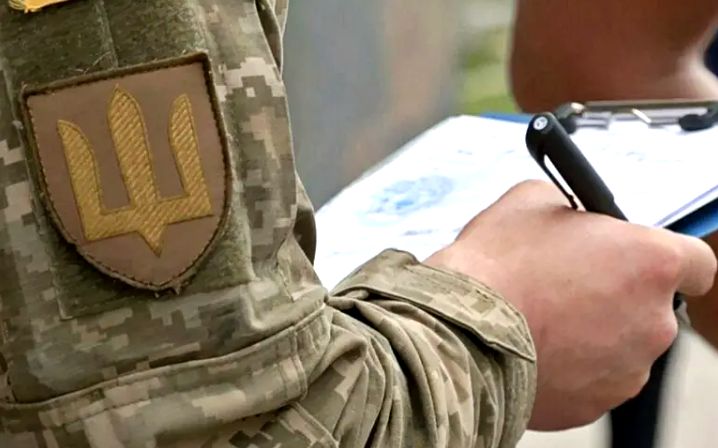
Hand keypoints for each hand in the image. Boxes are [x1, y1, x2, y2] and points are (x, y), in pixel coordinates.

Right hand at [425, 180, 715, 429]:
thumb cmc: (495, 266)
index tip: (639, 261)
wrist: (459, 333)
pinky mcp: (595, 404)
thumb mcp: (529, 200)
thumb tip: (568, 215)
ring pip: (621, 345)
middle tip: (567, 283)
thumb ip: (568, 206)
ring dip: (593, 332)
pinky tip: (534, 346)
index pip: (696, 263)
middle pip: (650, 306)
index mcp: (650, 262)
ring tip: (540, 318)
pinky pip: (593, 378)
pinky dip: (571, 365)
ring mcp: (626, 370)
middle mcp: (653, 322)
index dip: (665, 259)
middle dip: (616, 295)